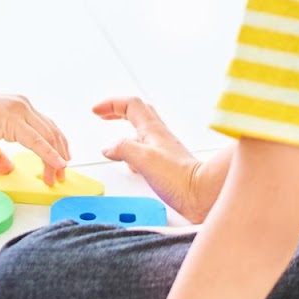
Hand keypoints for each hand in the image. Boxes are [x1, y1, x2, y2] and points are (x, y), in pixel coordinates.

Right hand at [0, 93, 69, 183]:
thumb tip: (7, 170)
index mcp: (19, 108)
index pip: (46, 128)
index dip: (56, 147)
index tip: (61, 163)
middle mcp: (24, 106)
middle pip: (52, 133)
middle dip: (60, 155)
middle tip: (62, 174)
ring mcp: (20, 110)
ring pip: (48, 137)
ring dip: (55, 160)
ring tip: (58, 176)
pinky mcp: (14, 119)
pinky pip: (37, 140)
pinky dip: (49, 154)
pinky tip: (57, 165)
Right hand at [94, 97, 216, 223]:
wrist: (202, 194)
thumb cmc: (180, 178)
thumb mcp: (144, 159)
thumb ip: (123, 149)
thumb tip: (109, 148)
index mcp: (152, 130)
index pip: (130, 105)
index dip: (111, 104)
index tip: (96, 111)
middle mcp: (159, 136)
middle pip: (137, 112)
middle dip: (118, 110)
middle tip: (104, 114)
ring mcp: (163, 149)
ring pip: (141, 130)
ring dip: (125, 128)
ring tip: (114, 134)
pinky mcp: (165, 164)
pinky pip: (145, 149)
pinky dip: (133, 150)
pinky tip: (130, 162)